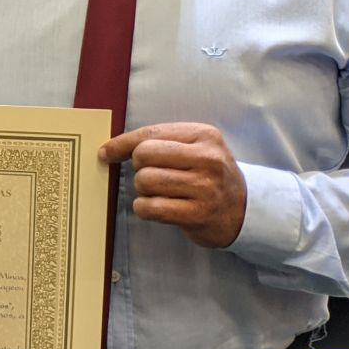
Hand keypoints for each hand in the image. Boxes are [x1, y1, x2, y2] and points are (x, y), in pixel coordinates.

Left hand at [101, 121, 246, 248]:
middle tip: (153, 176)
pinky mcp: (198, 214)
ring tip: (159, 193)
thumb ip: (159, 142)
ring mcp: (205, 187)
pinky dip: (144, 208)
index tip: (106, 152)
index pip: (150, 134)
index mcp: (204, 135)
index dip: (122, 143)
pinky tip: (157, 207)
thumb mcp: (194, 147)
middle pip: (143, 155)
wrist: (243, 209)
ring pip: (145, 181)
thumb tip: (109, 149)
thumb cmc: (208, 175)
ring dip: (143, 190)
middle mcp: (207, 159)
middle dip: (139, 167)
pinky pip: (151, 207)